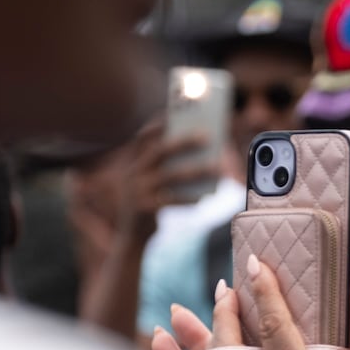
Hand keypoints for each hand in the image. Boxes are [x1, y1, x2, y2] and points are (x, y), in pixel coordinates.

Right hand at [119, 117, 219, 241]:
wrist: (131, 236)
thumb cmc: (151, 204)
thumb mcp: (154, 183)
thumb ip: (169, 168)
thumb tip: (204, 154)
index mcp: (133, 162)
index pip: (143, 137)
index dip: (159, 123)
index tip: (179, 112)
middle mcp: (131, 173)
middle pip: (158, 152)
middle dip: (183, 141)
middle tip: (208, 135)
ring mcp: (135, 191)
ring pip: (169, 176)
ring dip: (196, 170)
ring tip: (219, 168)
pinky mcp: (143, 209)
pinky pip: (171, 201)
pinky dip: (189, 199)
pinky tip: (206, 197)